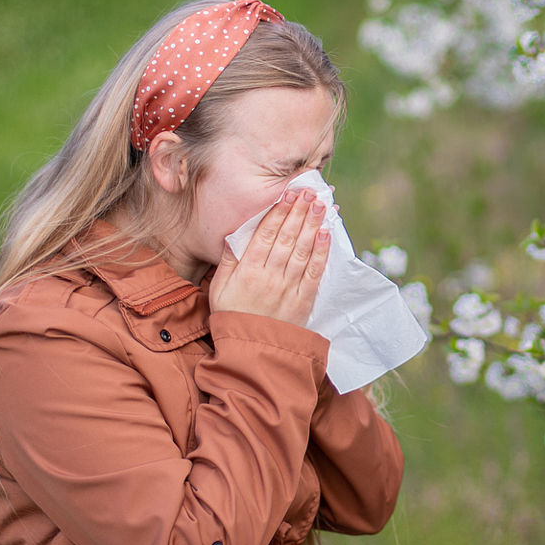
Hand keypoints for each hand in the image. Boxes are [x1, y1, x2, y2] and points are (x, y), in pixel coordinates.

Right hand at [209, 189, 330, 326]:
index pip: (265, 235)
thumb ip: (228, 261)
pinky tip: (326, 234)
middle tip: (310, 192)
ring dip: (312, 225)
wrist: (250, 352)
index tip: (288, 195)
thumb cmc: (231, 317)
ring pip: (302, 251)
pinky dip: (320, 252)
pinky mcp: (303, 301)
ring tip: (321, 205)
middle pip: (286, 238)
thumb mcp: (219, 289)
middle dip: (299, 212)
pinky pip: (313, 272)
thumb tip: (234, 235)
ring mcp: (287, 289)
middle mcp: (269, 277)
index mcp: (247, 272)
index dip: (278, 213)